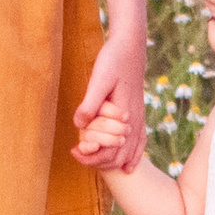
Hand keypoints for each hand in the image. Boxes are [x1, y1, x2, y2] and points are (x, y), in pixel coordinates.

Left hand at [71, 26, 145, 171]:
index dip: (91, 156)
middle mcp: (134, 121)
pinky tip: (128, 167)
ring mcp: (139, 119)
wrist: (130, 47)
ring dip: (112, 161)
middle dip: (98, 161)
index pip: (110, 150)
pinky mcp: (138, 114)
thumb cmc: (113, 61)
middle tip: (78, 154)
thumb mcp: (98, 80)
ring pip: (129, 152)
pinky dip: (134, 157)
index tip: (74, 151)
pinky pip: (140, 142)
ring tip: (93, 160)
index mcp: (124, 115)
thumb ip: (90, 103)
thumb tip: (79, 126)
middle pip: (118, 155)